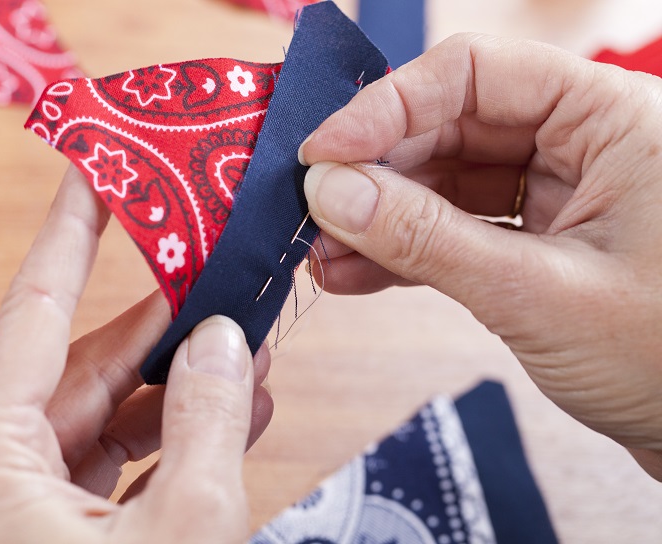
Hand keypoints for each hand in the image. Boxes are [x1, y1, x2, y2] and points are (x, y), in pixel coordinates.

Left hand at [0, 167, 273, 542]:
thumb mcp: (184, 527)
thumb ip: (207, 423)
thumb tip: (223, 343)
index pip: (33, 313)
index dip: (68, 233)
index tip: (92, 172)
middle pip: (81, 368)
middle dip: (159, 326)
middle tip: (208, 274)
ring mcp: (29, 512)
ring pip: (107, 419)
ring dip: (180, 388)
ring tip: (246, 352)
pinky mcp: (65, 538)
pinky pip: (120, 467)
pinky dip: (175, 440)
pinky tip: (235, 414)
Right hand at [299, 34, 661, 479]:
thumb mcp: (537, 294)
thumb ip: (426, 240)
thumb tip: (330, 193)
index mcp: (611, 118)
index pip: (476, 74)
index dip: (387, 107)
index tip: (322, 155)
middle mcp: (583, 142)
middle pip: (451, 127)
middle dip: (375, 173)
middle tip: (312, 211)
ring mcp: (559, 194)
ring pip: (446, 183)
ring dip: (380, 218)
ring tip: (322, 254)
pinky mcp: (538, 244)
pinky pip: (457, 231)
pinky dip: (406, 253)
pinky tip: (354, 274)